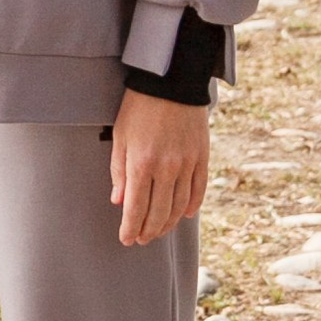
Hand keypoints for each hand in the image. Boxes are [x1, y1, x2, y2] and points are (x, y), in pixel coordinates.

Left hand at [109, 92, 208, 248]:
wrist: (171, 82)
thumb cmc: (140, 107)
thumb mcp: (120, 137)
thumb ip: (119, 171)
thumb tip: (119, 201)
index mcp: (141, 163)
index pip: (135, 209)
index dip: (130, 229)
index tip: (126, 239)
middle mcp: (166, 168)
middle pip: (158, 213)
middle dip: (148, 231)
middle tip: (141, 239)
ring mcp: (187, 164)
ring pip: (178, 206)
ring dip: (167, 224)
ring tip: (158, 231)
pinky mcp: (202, 157)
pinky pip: (198, 190)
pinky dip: (191, 206)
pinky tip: (183, 214)